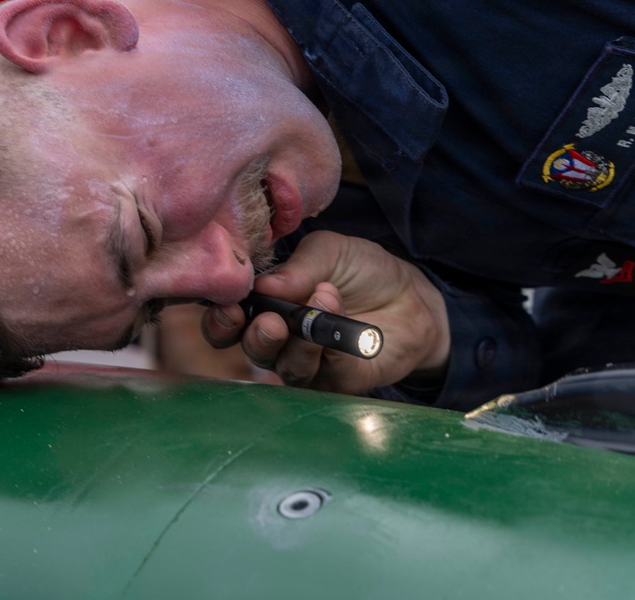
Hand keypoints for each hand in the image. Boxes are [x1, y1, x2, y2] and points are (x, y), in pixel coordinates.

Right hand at [202, 231, 449, 393]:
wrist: (413, 296)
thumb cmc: (363, 271)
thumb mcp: (330, 252)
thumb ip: (298, 266)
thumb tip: (264, 286)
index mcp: (266, 306)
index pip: (228, 322)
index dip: (221, 319)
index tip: (231, 307)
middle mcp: (279, 339)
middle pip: (251, 349)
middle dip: (255, 337)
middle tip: (271, 321)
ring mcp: (307, 363)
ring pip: (285, 367)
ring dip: (298, 340)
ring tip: (321, 303)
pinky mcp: (336, 381)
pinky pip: (323, 374)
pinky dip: (329, 348)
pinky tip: (340, 317)